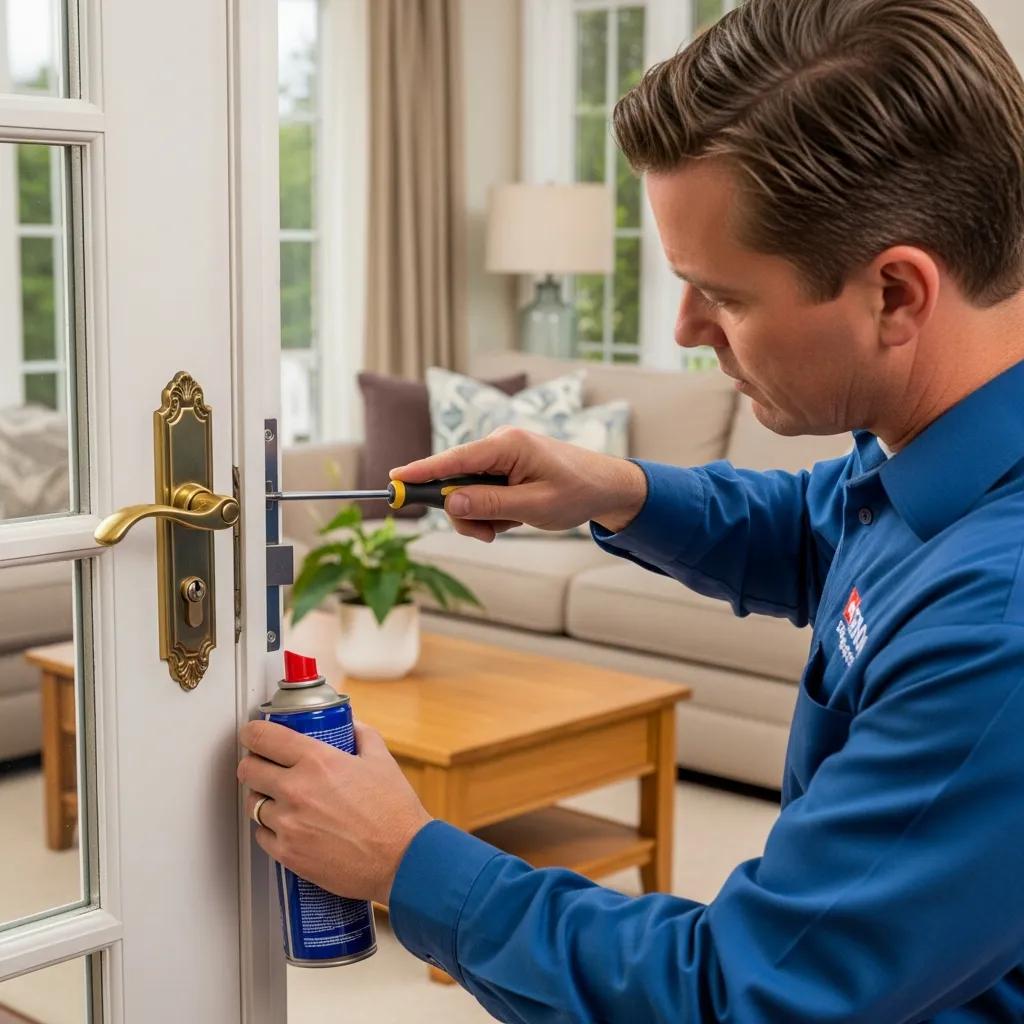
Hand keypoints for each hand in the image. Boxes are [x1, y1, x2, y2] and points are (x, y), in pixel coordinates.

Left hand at [237, 719, 431, 905]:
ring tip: (280, 799)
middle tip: (263, 765)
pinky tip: (288, 825)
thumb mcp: (382, 760)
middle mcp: (296, 789)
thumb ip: (363, 735)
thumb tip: (351, 727)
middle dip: (253, 764)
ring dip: (262, 797)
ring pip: (252, 803)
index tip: (253, 734)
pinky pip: (261, 835)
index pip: (264, 737)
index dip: (253, 732)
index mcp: (317, 761)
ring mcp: (289, 824)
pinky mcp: (287, 854)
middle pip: (247, 769)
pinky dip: (270, 829)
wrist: (402, 860)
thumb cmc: (394, 813)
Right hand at [390, 427, 648, 541]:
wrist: (605, 487)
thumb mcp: (534, 506)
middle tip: (489, 534)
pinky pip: (479, 493)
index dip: (421, 472)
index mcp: (506, 446)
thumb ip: (491, 504)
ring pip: (465, 492)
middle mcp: (498, 445)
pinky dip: (490, 512)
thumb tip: (450, 502)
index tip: (393, 480)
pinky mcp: (502, 468)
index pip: (453, 460)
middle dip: (464, 512)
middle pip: (454, 481)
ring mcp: (499, 456)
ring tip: (509, 526)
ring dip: (479, 516)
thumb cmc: (576, 492)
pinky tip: (513, 517)